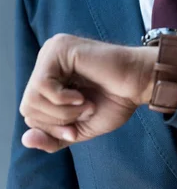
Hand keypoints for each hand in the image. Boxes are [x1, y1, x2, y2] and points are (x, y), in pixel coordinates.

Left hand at [20, 33, 157, 152]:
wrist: (140, 84)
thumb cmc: (116, 100)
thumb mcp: (79, 128)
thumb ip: (52, 137)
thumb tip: (25, 140)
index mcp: (50, 75)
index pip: (30, 111)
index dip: (52, 128)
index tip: (76, 128)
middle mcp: (47, 59)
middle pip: (27, 106)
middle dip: (57, 121)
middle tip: (85, 111)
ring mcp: (52, 50)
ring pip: (32, 98)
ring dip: (63, 112)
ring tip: (86, 103)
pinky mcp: (59, 48)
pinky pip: (42, 86)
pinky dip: (62, 101)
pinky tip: (81, 95)